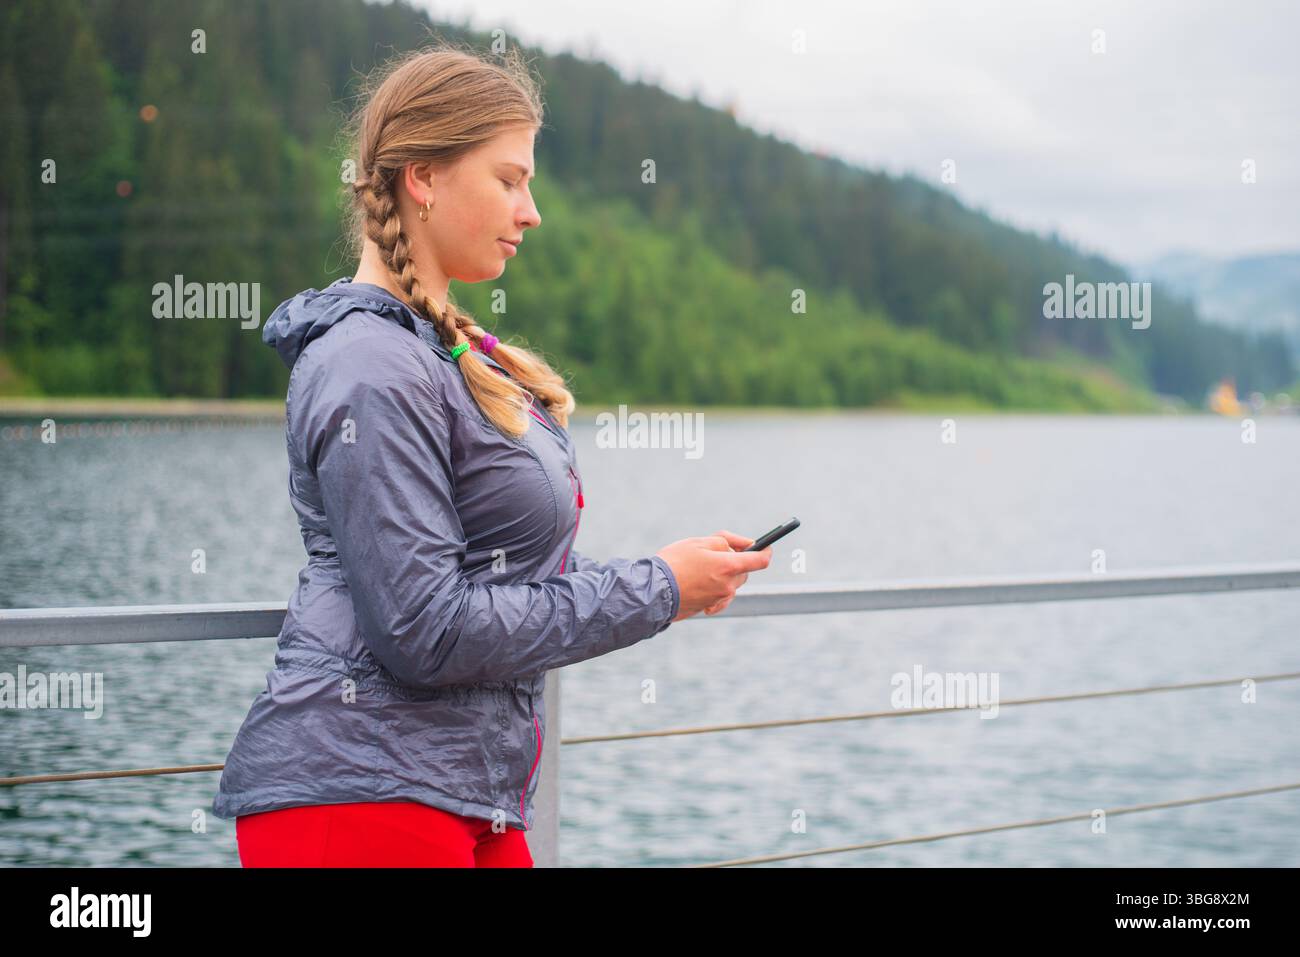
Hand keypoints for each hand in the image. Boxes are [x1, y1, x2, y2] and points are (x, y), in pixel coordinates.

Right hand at [655, 529, 771, 621]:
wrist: (653, 591)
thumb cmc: (675, 562)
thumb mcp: (699, 542)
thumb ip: (727, 541)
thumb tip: (747, 543)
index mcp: (728, 566)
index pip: (760, 560)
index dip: (765, 551)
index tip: (765, 546)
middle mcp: (728, 585)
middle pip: (744, 572)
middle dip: (736, 561)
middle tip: (715, 553)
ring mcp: (719, 598)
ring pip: (731, 584)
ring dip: (723, 574)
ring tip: (700, 567)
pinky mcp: (709, 607)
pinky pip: (720, 596)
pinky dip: (715, 588)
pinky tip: (699, 582)